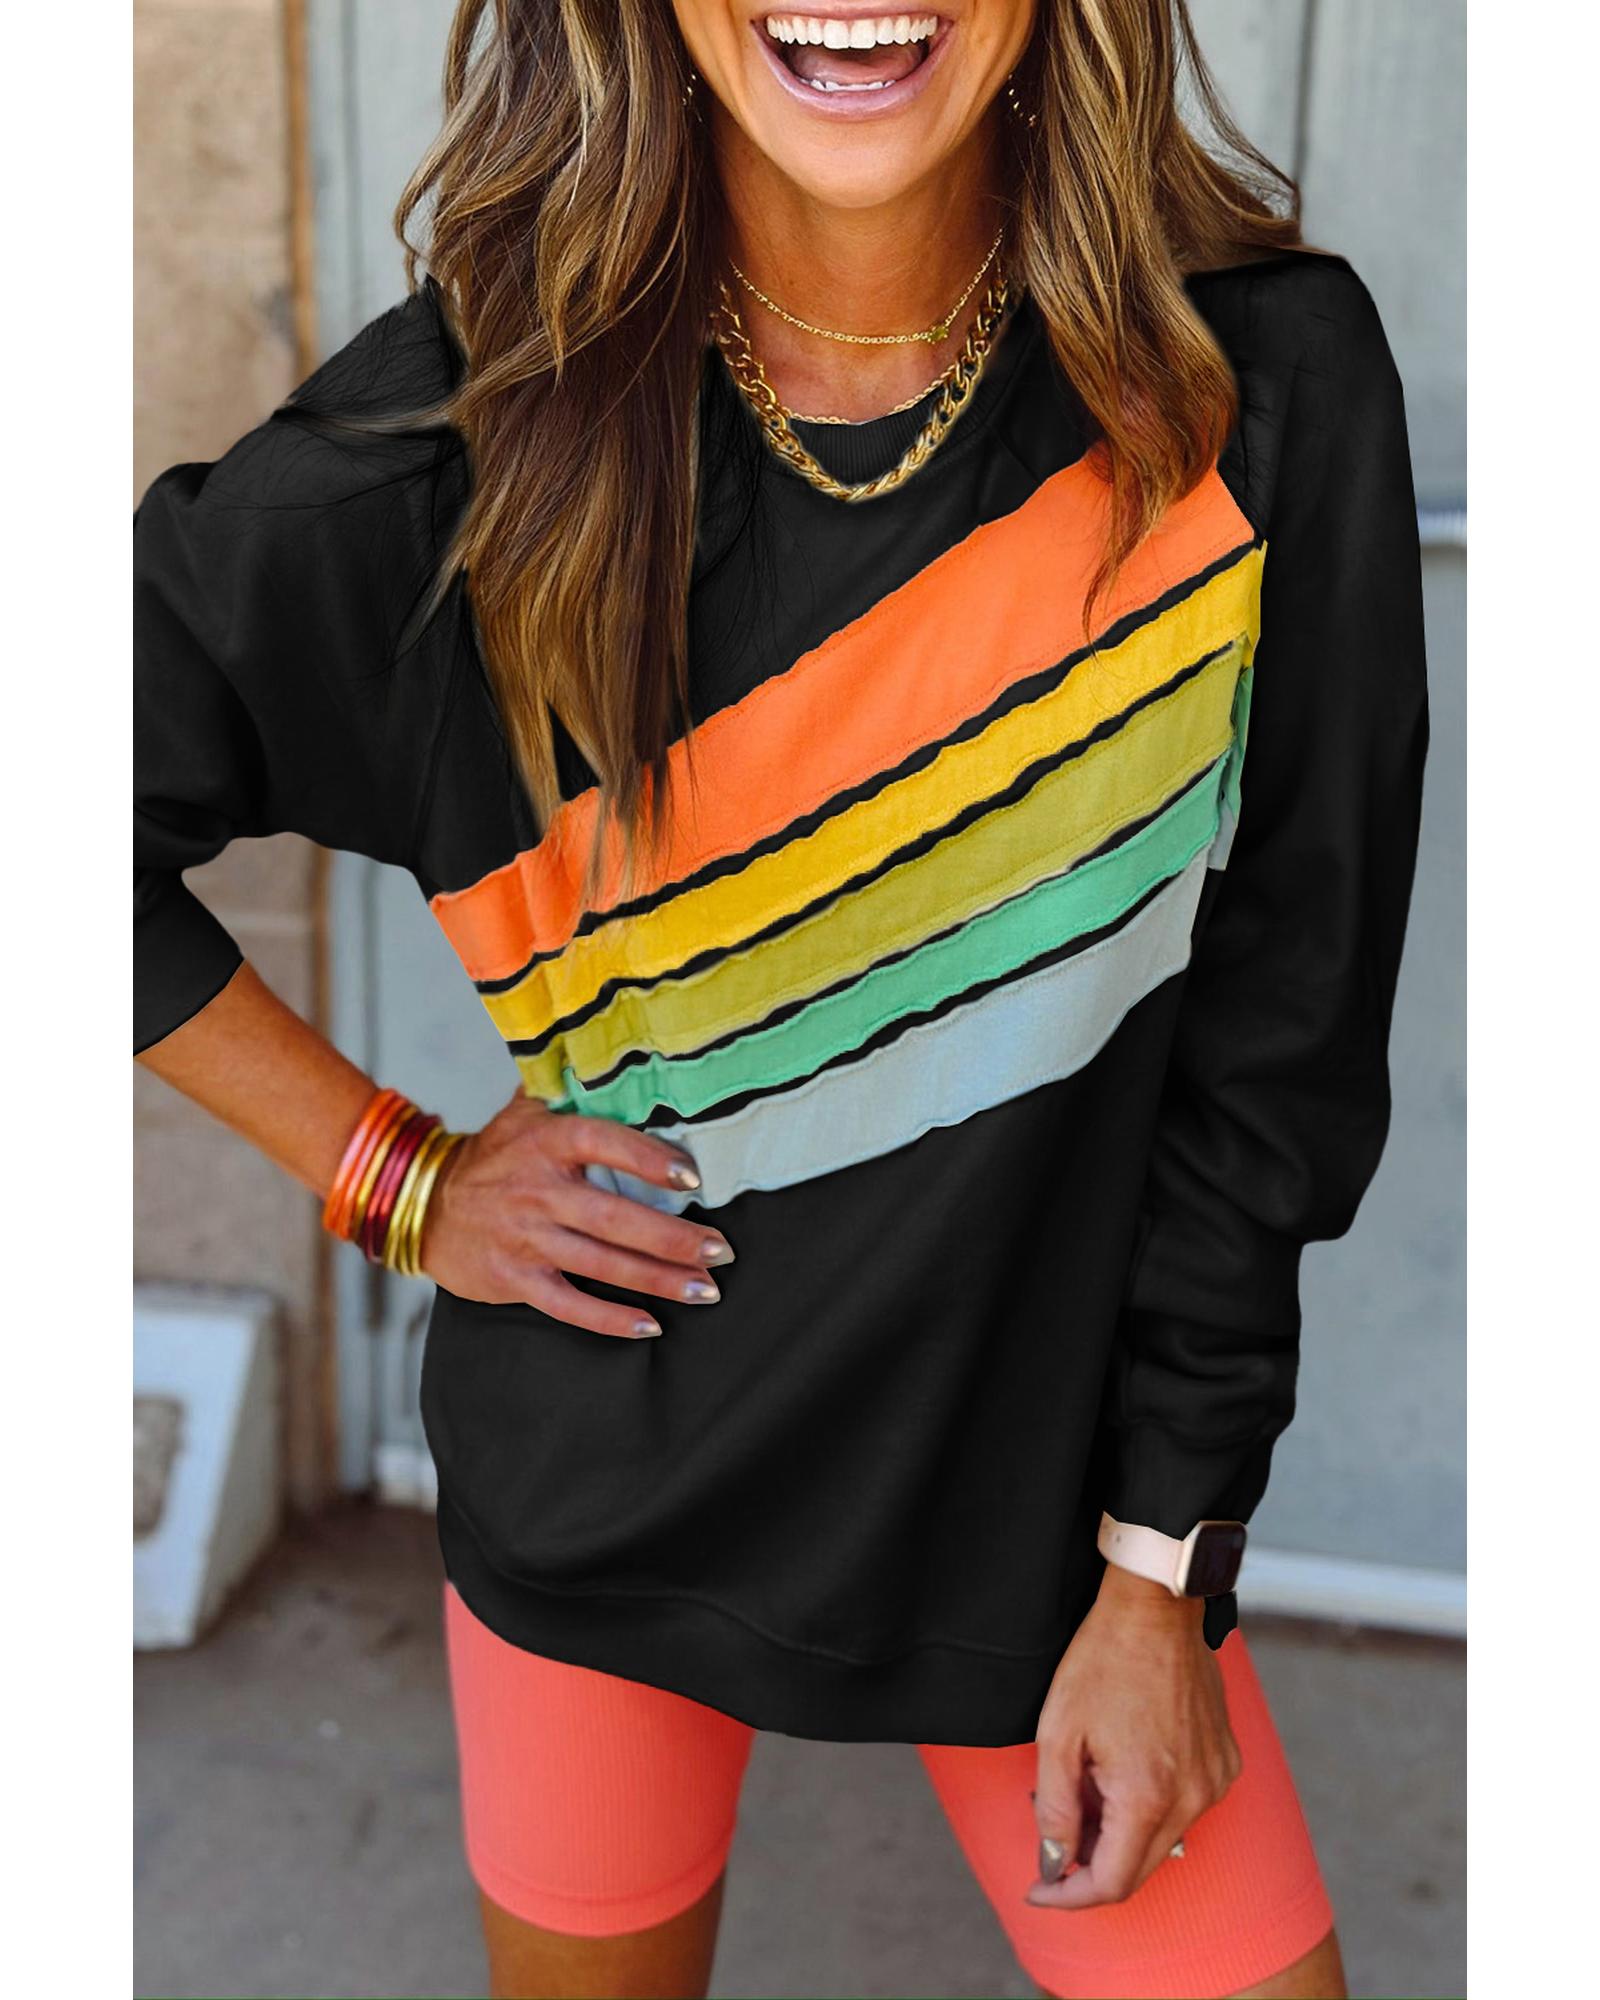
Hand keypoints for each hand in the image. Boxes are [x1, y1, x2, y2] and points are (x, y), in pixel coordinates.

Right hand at [418, 1091, 732, 1338]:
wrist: (426, 1204)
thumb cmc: (493, 1155)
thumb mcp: (524, 1109)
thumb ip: (569, 1084)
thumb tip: (617, 1048)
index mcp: (546, 1141)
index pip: (604, 1144)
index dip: (649, 1160)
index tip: (692, 1176)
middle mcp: (537, 1191)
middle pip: (615, 1218)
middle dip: (673, 1239)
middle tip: (721, 1249)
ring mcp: (526, 1238)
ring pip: (602, 1264)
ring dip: (659, 1280)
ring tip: (706, 1290)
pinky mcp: (515, 1279)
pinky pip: (569, 1305)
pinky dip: (610, 1319)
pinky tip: (651, 1324)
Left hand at [1027, 1564, 1240, 1908]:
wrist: (1156, 1607)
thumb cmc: (1103, 1661)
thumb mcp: (1058, 1734)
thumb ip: (1055, 1808)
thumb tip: (1054, 1863)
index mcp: (1148, 1797)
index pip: (1111, 1884)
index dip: (1069, 1894)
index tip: (1039, 1887)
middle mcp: (1193, 1798)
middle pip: (1139, 1868)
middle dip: (1090, 1864)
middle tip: (1055, 1835)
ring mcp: (1215, 1779)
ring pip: (1162, 1837)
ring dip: (1120, 1830)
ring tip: (1087, 1782)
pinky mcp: (1225, 1760)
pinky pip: (1185, 1804)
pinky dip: (1150, 1803)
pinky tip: (1122, 1766)